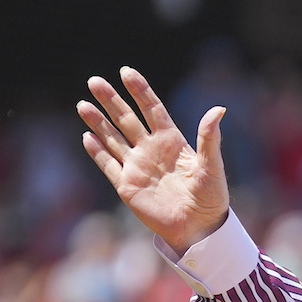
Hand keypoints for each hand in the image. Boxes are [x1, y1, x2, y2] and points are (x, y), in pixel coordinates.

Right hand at [78, 67, 229, 256]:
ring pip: (113, 139)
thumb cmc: (211, 198)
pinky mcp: (127, 186)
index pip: (151, 109)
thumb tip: (219, 109)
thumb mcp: (212, 166)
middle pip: (126, 119)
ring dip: (98, 122)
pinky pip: (108, 166)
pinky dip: (97, 152)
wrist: (199, 229)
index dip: (139, 90)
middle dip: (111, 100)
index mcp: (171, 141)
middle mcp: (151, 150)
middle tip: (94, 81)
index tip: (126, 72)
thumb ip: (209, 138)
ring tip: (83, 104)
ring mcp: (137, 167)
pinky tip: (87, 137)